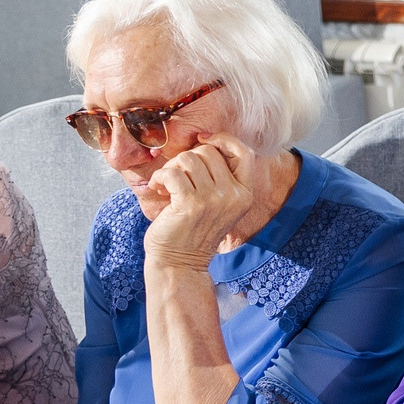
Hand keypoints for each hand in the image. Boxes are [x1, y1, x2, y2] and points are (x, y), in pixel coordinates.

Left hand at [142, 136, 260, 265]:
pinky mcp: (190, 204)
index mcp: (245, 194)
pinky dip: (160, 178)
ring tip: (166, 185)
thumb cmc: (194, 231)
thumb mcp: (219, 204)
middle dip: (187, 159)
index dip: (224, 140)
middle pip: (209, 152)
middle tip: (177, 177)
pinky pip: (172, 173)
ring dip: (171, 169)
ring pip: (189, 159)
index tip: (203, 141)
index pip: (244, 152)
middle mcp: (233, 195)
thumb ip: (220, 177)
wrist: (180, 263)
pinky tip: (158, 189)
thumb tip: (204, 142)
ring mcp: (213, 200)